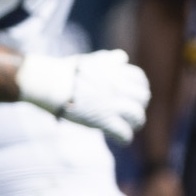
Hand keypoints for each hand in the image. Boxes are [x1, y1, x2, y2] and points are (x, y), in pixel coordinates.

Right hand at [17, 50, 151, 141]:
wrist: (52, 83)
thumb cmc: (67, 71)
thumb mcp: (92, 59)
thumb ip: (109, 60)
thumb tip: (122, 57)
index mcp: (116, 71)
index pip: (140, 79)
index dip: (139, 89)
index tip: (134, 95)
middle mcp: (118, 86)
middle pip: (143, 98)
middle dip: (139, 106)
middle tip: (132, 113)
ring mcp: (113, 104)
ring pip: (137, 116)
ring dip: (135, 123)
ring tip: (128, 127)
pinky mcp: (104, 121)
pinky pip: (124, 133)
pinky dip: (124, 138)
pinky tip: (120, 138)